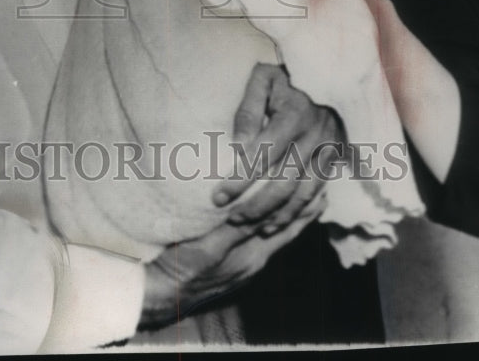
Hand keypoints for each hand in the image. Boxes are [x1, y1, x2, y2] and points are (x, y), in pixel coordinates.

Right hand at [139, 190, 323, 328]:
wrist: (158, 296)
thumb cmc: (180, 269)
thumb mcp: (209, 246)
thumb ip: (237, 228)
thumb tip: (263, 206)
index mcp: (253, 257)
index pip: (287, 227)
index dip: (304, 205)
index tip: (319, 182)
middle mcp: (253, 262)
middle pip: (286, 232)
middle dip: (303, 210)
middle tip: (320, 185)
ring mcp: (242, 267)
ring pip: (274, 236)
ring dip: (287, 215)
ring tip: (301, 195)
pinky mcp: (230, 266)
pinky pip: (258, 241)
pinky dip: (269, 224)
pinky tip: (262, 216)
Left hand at [212, 64, 344, 231]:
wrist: (326, 77)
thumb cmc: (285, 80)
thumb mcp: (263, 80)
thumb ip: (248, 109)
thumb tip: (238, 147)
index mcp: (295, 114)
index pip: (264, 154)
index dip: (240, 179)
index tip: (218, 197)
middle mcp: (315, 136)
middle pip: (283, 182)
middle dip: (254, 205)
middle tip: (229, 217)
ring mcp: (328, 152)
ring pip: (301, 195)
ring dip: (273, 215)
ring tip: (246, 225)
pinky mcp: (333, 162)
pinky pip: (315, 197)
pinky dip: (294, 215)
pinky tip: (273, 224)